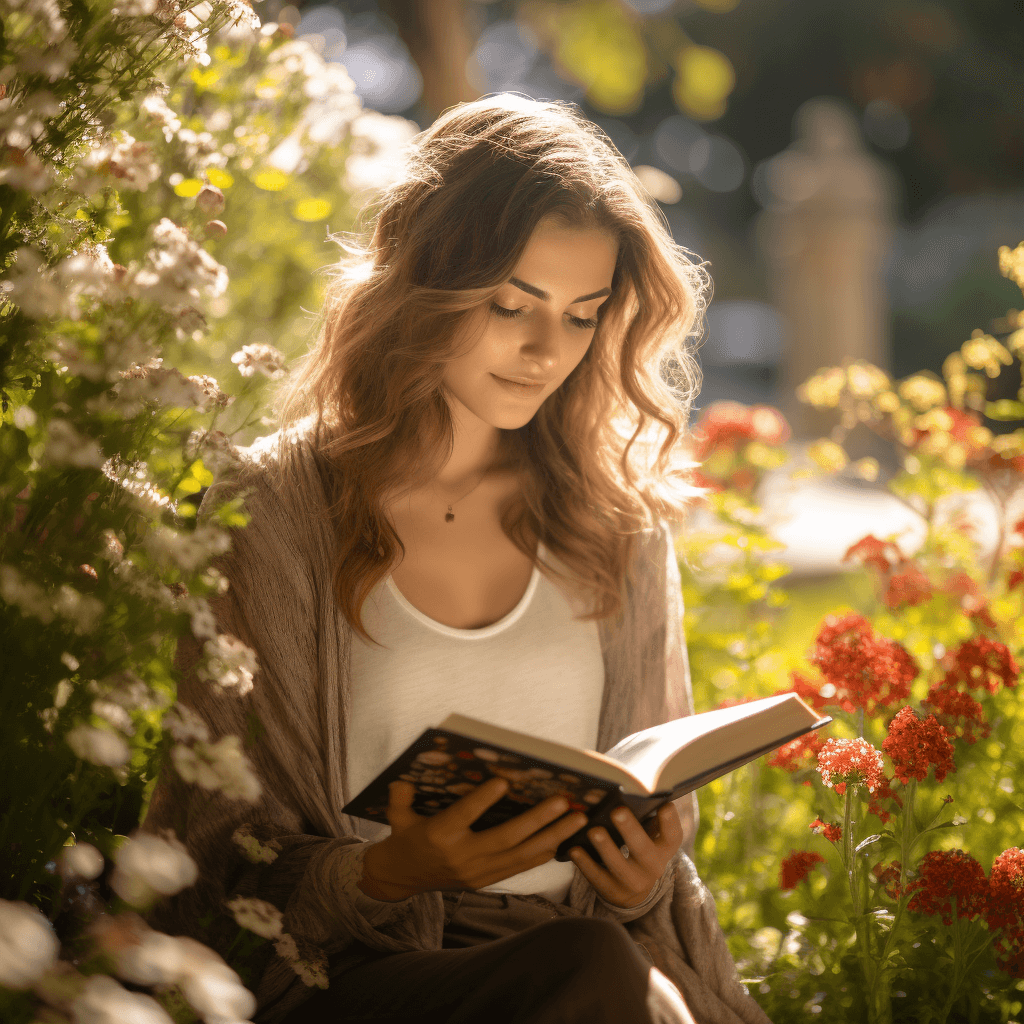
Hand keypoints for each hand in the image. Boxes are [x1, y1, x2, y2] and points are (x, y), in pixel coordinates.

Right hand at [358, 777, 588, 901]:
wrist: (402, 879)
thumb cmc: (404, 837)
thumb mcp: (396, 816)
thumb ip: (400, 796)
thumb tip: (403, 776)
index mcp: (439, 835)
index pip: (464, 816)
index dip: (483, 800)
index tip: (504, 782)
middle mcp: (463, 856)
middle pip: (506, 838)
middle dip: (538, 820)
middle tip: (564, 802)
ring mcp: (478, 872)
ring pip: (522, 855)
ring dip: (553, 836)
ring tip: (579, 819)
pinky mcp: (487, 881)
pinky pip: (522, 866)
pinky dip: (545, 852)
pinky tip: (566, 837)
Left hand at [568, 802, 682, 908]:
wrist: (632, 891)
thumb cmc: (639, 848)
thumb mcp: (650, 836)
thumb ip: (647, 816)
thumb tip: (636, 790)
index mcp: (663, 849)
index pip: (673, 836)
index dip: (670, 821)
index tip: (665, 805)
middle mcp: (652, 867)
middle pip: (643, 849)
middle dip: (630, 830)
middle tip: (617, 811)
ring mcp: (632, 882)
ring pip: (619, 866)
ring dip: (606, 848)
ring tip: (594, 830)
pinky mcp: (612, 891)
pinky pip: (597, 877)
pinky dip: (585, 863)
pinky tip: (574, 849)